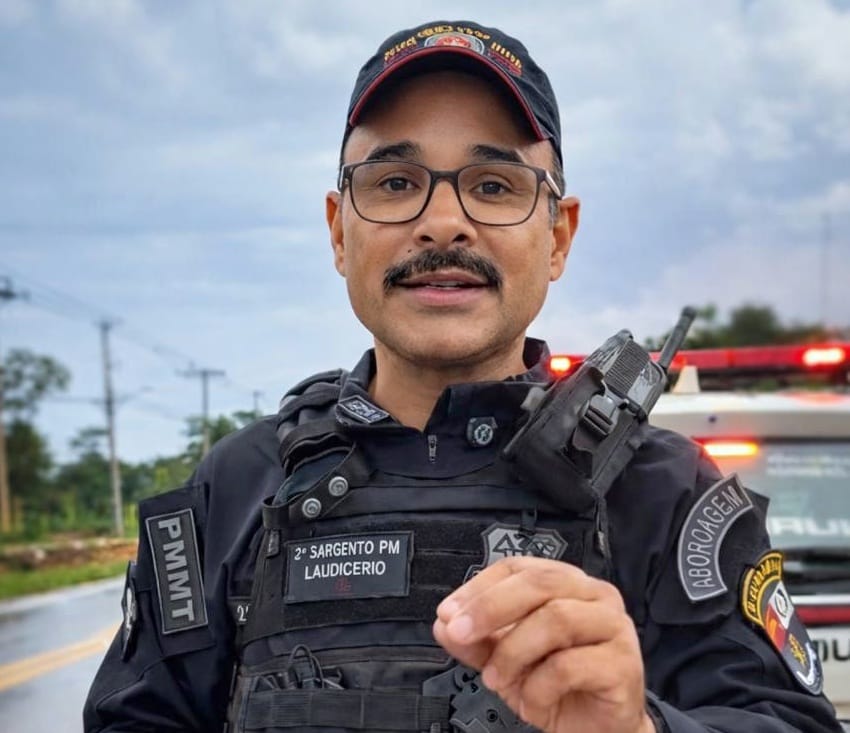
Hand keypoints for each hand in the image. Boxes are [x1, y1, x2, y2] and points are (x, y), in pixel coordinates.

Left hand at [432, 556, 654, 732]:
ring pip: (555, 619)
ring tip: (496, 678)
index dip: (478, 587)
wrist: (597, 731)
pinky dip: (539, 686)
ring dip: (513, 651)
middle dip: (490, 608)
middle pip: (538, 583)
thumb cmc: (558, 685)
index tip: (448, 613)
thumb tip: (444, 623)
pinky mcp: (623, 664)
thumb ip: (476, 640)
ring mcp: (613, 626)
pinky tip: (532, 701)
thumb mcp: (505, 660)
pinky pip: (570, 665)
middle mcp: (593, 595)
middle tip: (460, 633)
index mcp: (565, 583)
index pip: (517, 567)